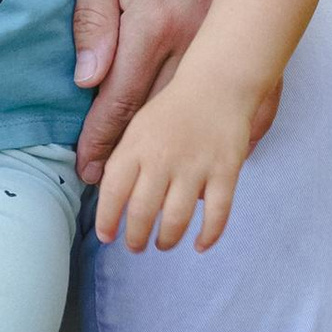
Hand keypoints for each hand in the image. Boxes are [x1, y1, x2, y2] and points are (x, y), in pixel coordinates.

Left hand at [71, 0, 235, 180]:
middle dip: (132, 151)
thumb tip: (88, 79)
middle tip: (110, 186)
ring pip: (194, 101)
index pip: (120, 96)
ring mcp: (223, 29)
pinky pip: (234, 80)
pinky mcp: (241, 19)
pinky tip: (208, 138)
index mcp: (152, 21)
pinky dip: (217, 113)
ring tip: (152, 175)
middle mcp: (192, 35)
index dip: (101, 137)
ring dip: (172, 140)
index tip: (87, 168)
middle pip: (157, 110)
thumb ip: (94, 17)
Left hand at [91, 59, 264, 254]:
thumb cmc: (172, 109)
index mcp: (135, 147)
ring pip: (175, 219)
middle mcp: (162, 159)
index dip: (107, 219)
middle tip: (135, 246)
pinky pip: (216, 215)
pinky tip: (200, 245)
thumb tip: (106, 196)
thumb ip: (123, 160)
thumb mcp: (137, 127)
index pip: (113, 192)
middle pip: (142, 212)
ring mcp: (195, 167)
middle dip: (135, 237)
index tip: (106, 236)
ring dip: (166, 239)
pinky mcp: (224, 172)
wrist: (217, 85)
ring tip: (163, 244)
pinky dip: (208, 236)